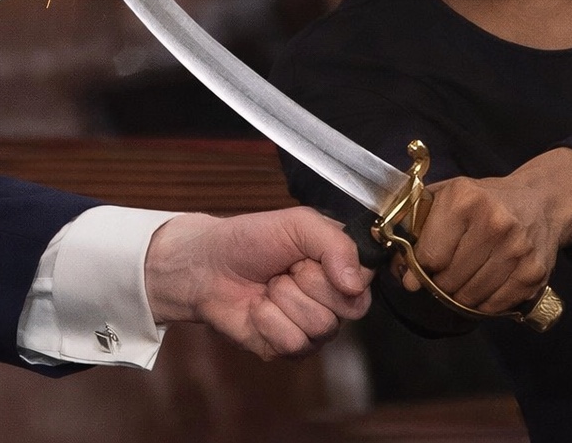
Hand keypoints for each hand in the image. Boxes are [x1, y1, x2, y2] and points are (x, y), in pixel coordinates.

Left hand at [145, 208, 371, 359]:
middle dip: (305, 281)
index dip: (336, 269)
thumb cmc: (250, 240)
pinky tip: (256, 308)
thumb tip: (356, 283)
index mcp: (340, 267)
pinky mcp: (288, 349)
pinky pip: (293, 342)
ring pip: (320, 326)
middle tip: (282, 269)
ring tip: (268, 286)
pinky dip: (267, 320)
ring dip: (283, 300)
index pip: (365, 279)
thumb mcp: (296, 223)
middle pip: (348, 308)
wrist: (206, 265)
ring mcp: (312, 328)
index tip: (306, 256)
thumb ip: (334, 243)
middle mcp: (333, 301)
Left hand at [402, 147, 571, 313]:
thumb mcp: (445, 195)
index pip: (430, 255)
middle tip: (435, 281)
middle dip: (436, 284)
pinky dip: (482, 305)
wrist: (541, 201)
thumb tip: (384, 248)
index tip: (413, 273)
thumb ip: (414, 219)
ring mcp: (518, 250)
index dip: (417, 269)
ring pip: (471, 296)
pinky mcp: (535, 273)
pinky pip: (496, 305)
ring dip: (457, 297)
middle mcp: (494, 224)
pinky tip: (479, 290)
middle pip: (449, 279)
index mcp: (464, 201)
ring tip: (456, 285)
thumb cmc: (482, 199)